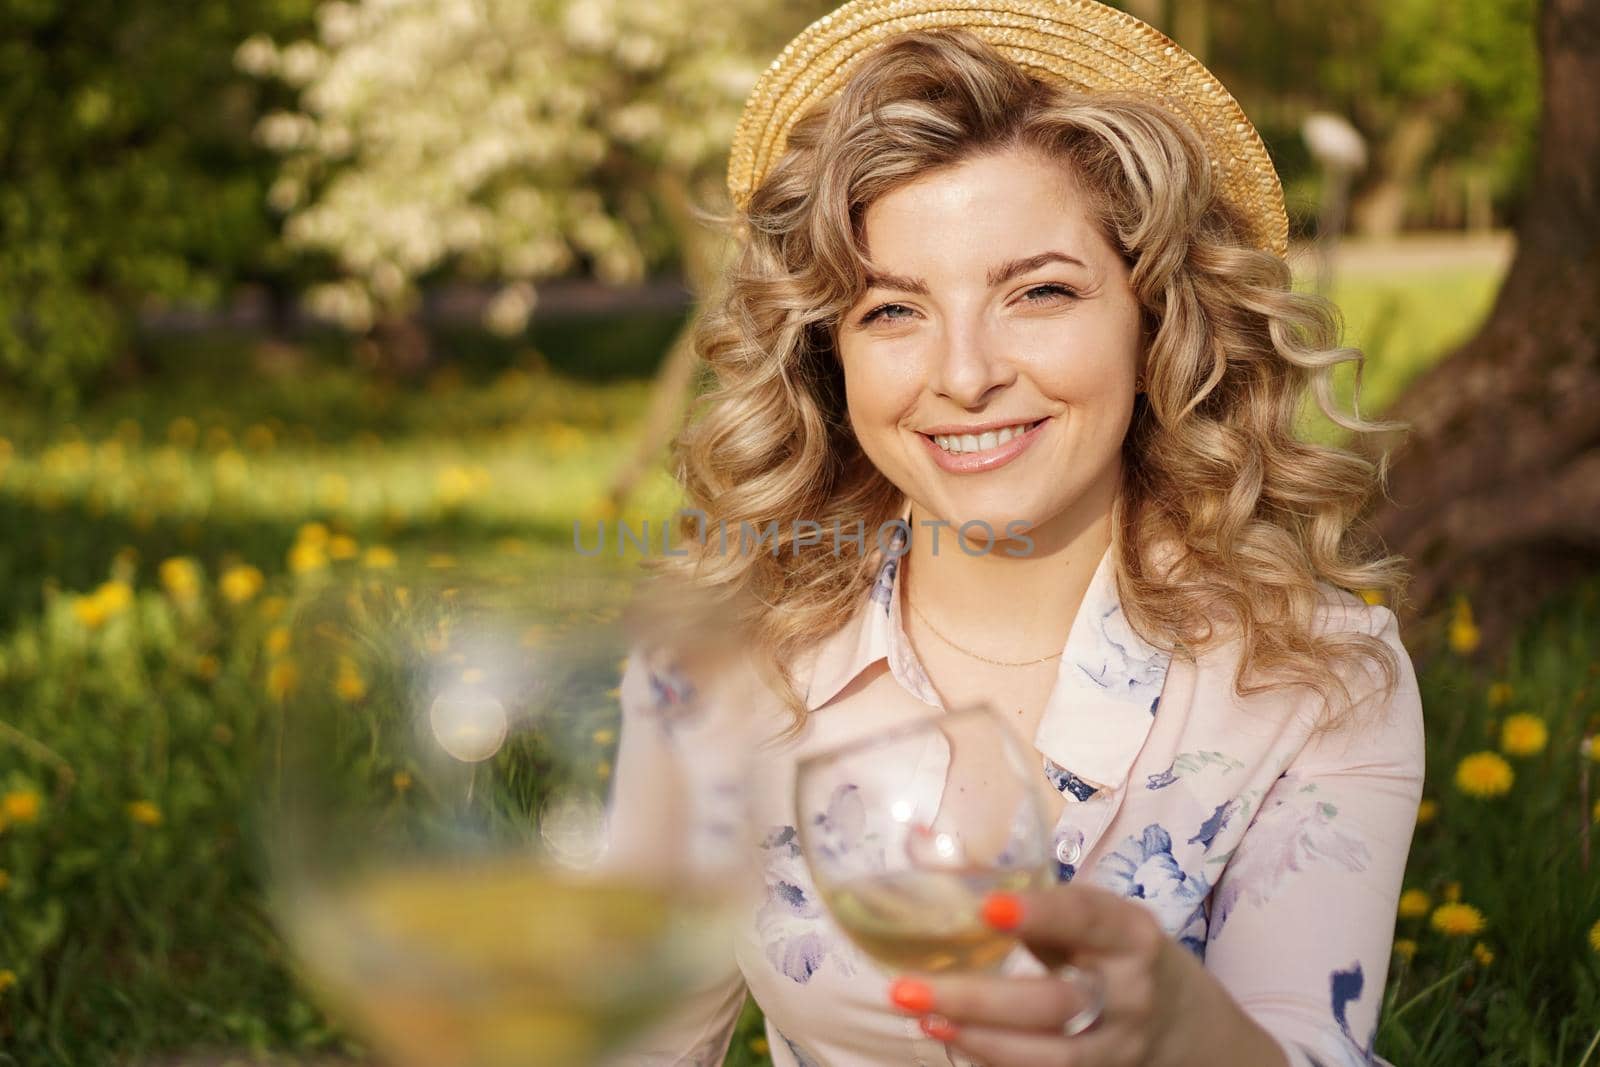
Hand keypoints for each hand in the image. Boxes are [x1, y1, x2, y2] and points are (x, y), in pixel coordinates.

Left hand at [885, 884, 1288, 1066]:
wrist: (1192, 1031)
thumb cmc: (1121, 954)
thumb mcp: (1095, 918)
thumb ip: (1024, 892)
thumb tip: (921, 840)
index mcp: (1131, 934)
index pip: (1088, 918)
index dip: (1041, 913)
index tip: (988, 908)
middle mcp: (1130, 993)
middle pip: (1056, 1003)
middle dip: (979, 999)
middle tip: (908, 986)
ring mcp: (1117, 1047)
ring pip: (1050, 1056)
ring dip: (978, 1039)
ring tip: (923, 1015)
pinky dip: (994, 1060)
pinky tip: (952, 1038)